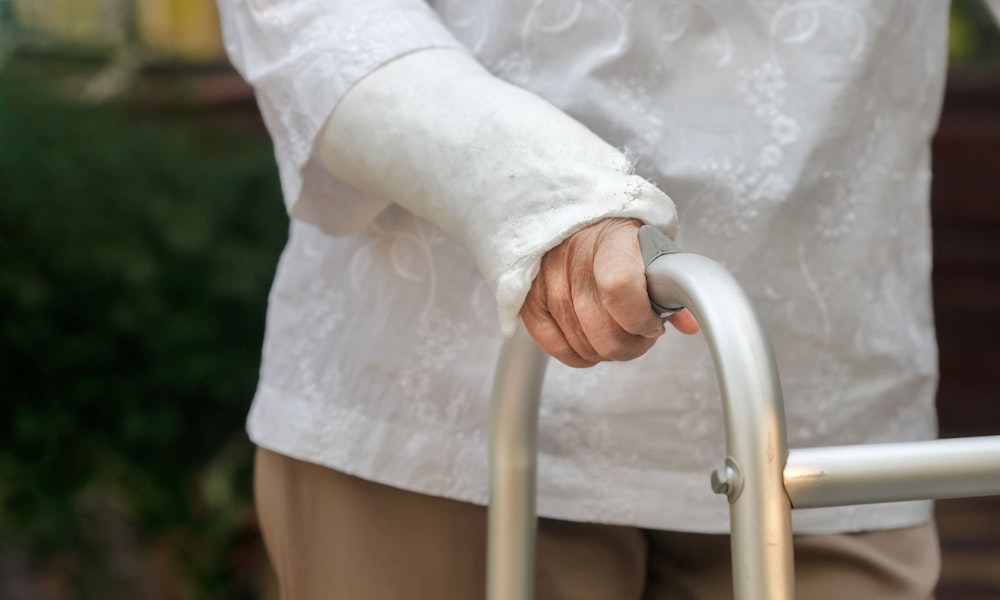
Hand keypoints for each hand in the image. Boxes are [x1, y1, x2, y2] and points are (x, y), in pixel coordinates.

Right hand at [520, 218, 699, 367]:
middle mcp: (573, 257)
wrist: (574, 216)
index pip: (620, 288)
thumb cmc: (616, 234)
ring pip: (583, 344)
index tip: (654, 323)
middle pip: (603, 329)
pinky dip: (579, 355)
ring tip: (618, 335)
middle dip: (631, 344)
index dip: (640, 318)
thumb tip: (690, 323)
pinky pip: (556, 347)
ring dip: (607, 350)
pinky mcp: (529, 299)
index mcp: (610, 238)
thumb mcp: (649, 247)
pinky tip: (592, 344)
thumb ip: (670, 285)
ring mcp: (546, 280)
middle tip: (640, 336)